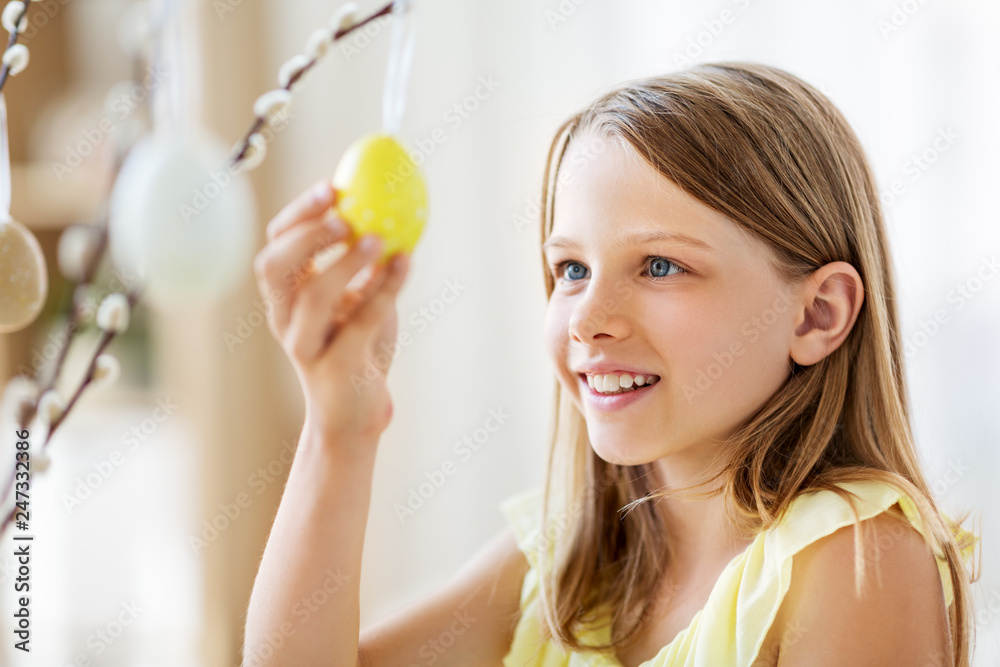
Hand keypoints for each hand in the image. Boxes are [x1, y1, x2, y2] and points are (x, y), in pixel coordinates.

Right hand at [253, 180, 411, 448]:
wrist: (357, 413)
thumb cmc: (357, 348)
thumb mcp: (356, 299)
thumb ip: (362, 261)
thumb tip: (388, 204)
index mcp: (285, 297)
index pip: (275, 245)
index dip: (298, 215)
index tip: (332, 188)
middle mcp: (285, 319)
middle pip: (274, 267)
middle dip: (306, 235)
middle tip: (345, 216)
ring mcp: (305, 345)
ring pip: (312, 297)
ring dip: (346, 262)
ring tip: (379, 239)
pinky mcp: (335, 367)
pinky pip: (359, 322)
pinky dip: (385, 289)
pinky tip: (406, 263)